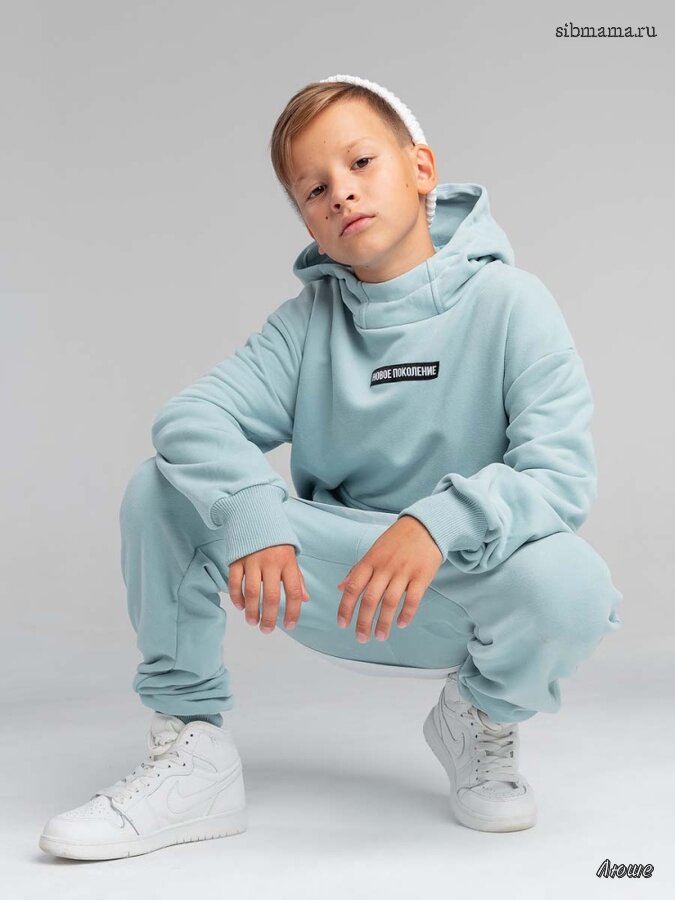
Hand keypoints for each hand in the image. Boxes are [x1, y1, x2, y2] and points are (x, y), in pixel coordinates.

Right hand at [228, 544, 309, 633]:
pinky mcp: (236, 559)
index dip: (293, 611)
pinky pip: (235, 582)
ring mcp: (252, 560)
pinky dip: (236, 597)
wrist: (255, 517)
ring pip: (252, 591)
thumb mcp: (291, 556)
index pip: (293, 591)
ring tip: (253, 622)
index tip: (290, 625)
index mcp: (288, 562)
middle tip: (267, 630)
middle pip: (271, 595)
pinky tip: (240, 607)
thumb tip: (304, 599)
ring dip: (252, 611)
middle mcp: (271, 562)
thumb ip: (297, 578)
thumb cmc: (276, 543)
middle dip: (269, 617)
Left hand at [336, 515, 443, 642]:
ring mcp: (404, 571)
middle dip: (363, 622)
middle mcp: (385, 567)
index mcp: (370, 561)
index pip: (353, 587)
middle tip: (361, 638)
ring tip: (380, 636)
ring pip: (390, 602)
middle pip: (370, 598)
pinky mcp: (422, 576)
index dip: (345, 607)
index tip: (342, 624)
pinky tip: (401, 624)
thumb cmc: (396, 540)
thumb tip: (340, 587)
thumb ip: (357, 570)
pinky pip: (413, 599)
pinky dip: (406, 614)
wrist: (424, 526)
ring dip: (383, 622)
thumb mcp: (373, 551)